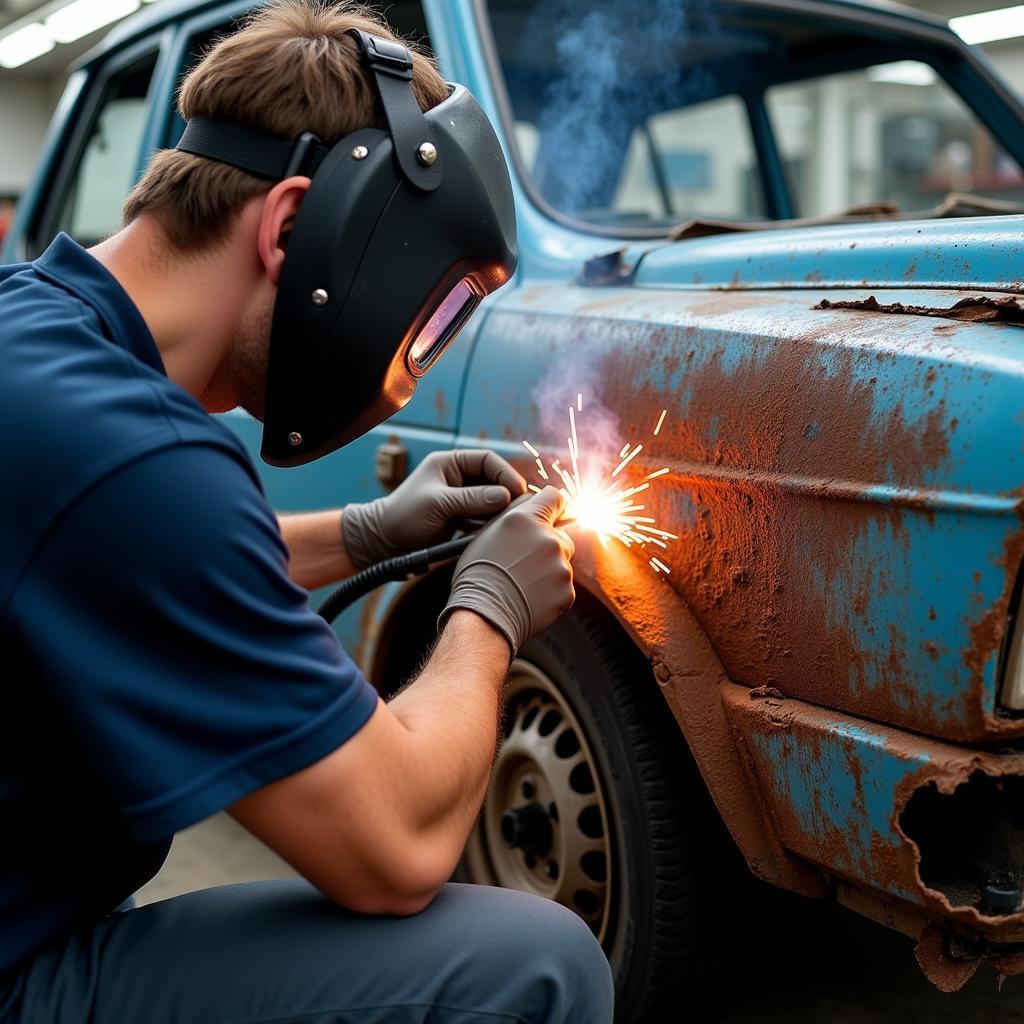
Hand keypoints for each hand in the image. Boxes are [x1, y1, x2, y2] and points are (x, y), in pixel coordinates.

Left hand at [342, 450, 525, 568]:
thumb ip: (472, 499)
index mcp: (449, 463)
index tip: (517, 491)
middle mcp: (457, 478)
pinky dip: (489, 524)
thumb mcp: (439, 504)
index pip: (487, 460)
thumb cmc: (403, 517)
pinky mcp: (460, 518)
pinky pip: (483, 518)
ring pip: (491, 501)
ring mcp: (460, 499)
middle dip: (506, 494)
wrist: (383, 544)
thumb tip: (505, 496)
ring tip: (505, 524)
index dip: (505, 474)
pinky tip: (491, 533)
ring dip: (499, 511)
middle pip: (493, 481)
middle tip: (517, 510)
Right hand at [438, 486, 575, 653]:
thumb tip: (527, 505)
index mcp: (526, 520)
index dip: (552, 507)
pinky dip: (551, 592)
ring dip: (548, 570)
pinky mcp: (567, 591)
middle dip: (549, 544)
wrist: (483, 615)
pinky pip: (563, 587)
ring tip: (522, 583)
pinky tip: (529, 598)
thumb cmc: (477, 576)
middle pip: (561, 534)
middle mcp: (548, 539)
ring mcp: (561, 566)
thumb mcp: (484, 534)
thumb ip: (513, 515)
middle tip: (526, 560)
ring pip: (562, 562)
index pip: (555, 498)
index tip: (549, 515)